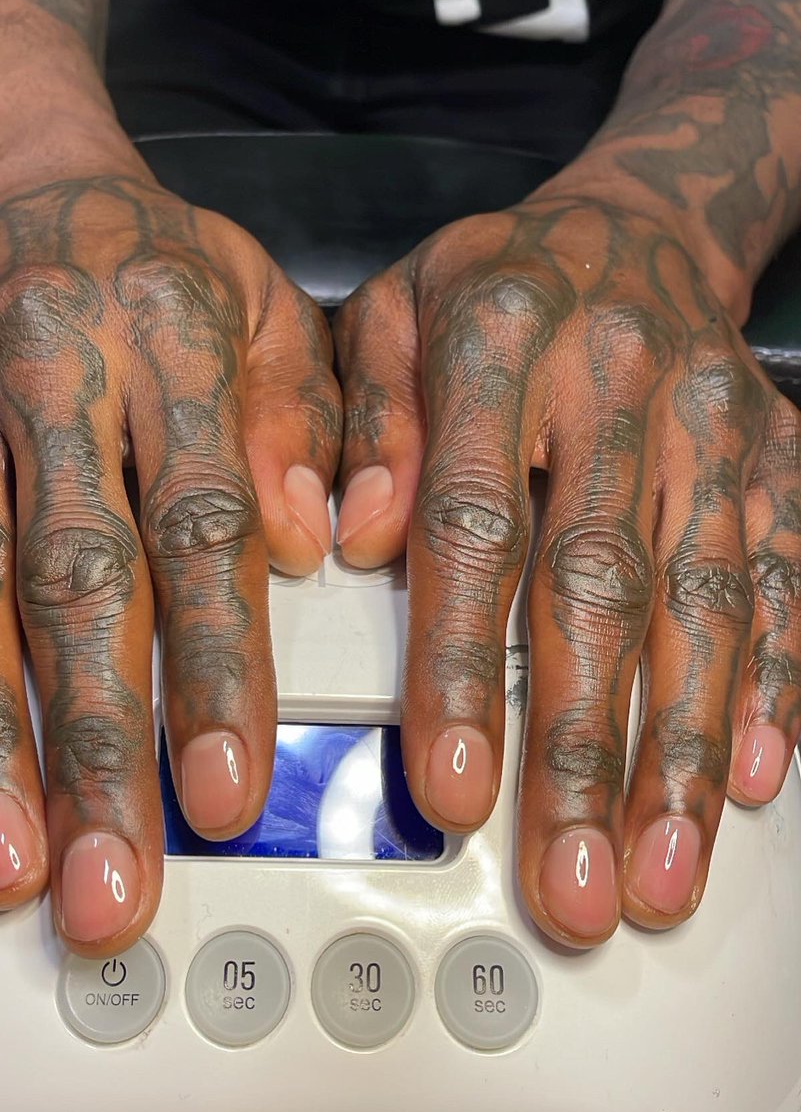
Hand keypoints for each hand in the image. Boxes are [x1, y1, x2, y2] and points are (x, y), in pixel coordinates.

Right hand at [0, 171, 339, 954]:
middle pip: (75, 576)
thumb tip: (317, 543)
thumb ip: (300, 425)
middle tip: (110, 881)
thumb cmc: (164, 269)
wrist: (33, 186)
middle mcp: (52, 363)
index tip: (222, 794)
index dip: (214, 670)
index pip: (201, 525)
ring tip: (3, 855)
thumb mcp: (270, 313)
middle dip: (93, 744)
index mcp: (171, 337)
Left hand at [335, 197, 800, 946]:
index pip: (474, 524)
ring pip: (704, 607)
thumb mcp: (393, 314)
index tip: (451, 787)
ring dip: (682, 754)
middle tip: (570, 883)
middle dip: (586, 753)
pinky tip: (753, 776)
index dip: (465, 667)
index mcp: (501, 337)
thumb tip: (353, 535)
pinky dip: (774, 681)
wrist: (639, 228)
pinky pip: (787, 576)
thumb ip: (369, 422)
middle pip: (602, 589)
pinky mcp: (778, 460)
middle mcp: (621, 382)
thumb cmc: (495, 287)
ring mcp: (713, 427)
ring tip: (656, 871)